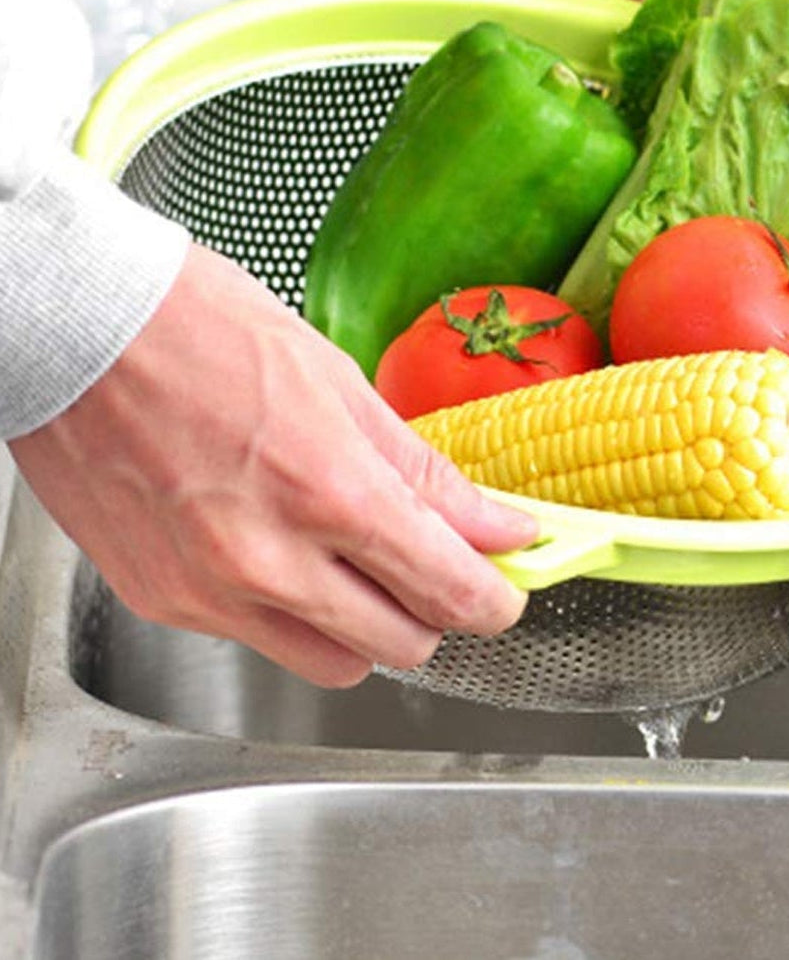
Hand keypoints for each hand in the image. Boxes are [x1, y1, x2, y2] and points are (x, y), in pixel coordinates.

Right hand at [10, 243, 536, 687]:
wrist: (77, 329)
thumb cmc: (198, 327)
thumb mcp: (336, 380)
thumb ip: (420, 470)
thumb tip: (490, 522)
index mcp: (327, 489)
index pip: (446, 587)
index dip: (494, 597)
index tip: (506, 586)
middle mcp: (268, 561)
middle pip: (401, 644)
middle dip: (434, 610)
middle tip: (434, 563)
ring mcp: (210, 592)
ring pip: (333, 665)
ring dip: (366, 627)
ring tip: (356, 562)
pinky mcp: (162, 603)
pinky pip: (258, 641)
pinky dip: (290, 613)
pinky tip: (279, 550)